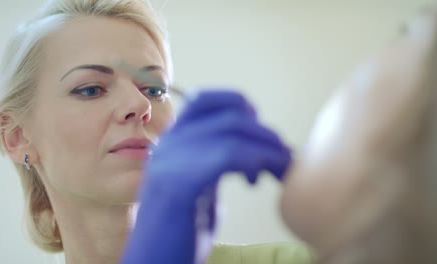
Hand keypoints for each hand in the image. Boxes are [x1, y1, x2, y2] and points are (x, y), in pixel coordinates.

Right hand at [122, 89, 290, 263]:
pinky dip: (254, 162)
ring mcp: (171, 161)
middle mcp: (169, 143)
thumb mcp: (201, 184)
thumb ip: (217, 159)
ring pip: (232, 132)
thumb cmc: (182, 227)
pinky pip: (226, 155)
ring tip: (276, 170)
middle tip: (282, 157)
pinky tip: (254, 180)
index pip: (206, 99)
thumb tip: (258, 146)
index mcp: (173, 140)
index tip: (260, 130)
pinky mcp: (178, 184)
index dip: (240, 105)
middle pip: (229, 115)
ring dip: (267, 149)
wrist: (154, 261)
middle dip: (265, 134)